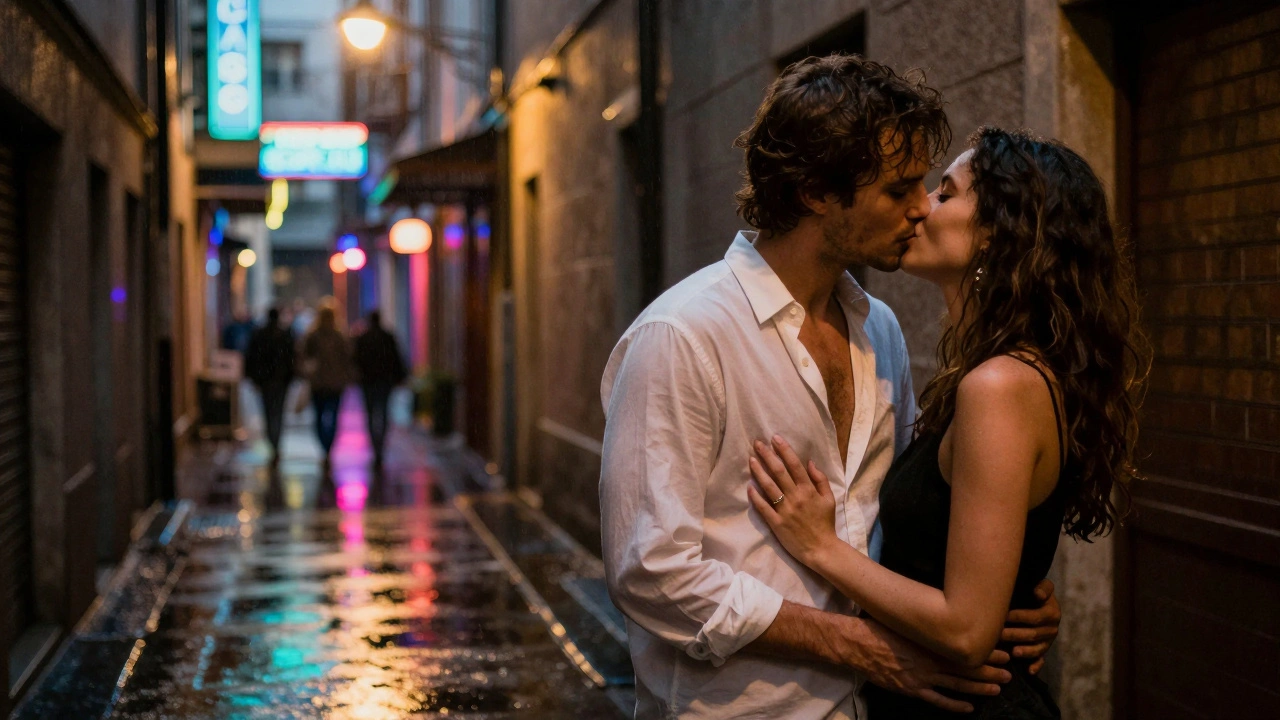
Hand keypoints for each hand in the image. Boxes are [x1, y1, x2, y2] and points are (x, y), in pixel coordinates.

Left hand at [747, 435, 837, 565]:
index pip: (794, 465)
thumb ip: (820, 480)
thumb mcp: (829, 499)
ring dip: (759, 472)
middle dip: (767, 455)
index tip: (775, 438)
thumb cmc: (825, 523)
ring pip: (769, 487)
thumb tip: (809, 462)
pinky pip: (763, 507)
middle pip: (779, 471)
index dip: (784, 450)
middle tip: (757, 443)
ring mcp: (784, 510)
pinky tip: (749, 486)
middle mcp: (795, 497)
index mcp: (808, 490)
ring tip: (751, 459)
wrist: (821, 549)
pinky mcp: (776, 523)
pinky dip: (755, 497)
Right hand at [848, 619, 1009, 712]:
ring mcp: (922, 677)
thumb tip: (945, 616)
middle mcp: (930, 660)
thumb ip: (926, 623)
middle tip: (1009, 673)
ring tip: (997, 689)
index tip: (1003, 652)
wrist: (856, 644)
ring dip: (979, 688)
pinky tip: (969, 708)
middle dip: (989, 671)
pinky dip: (955, 705)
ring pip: (957, 685)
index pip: (964, 648)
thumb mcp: (907, 621)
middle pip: (966, 668)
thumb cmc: (880, 627)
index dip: (985, 652)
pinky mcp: (911, 689)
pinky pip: (937, 700)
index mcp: (930, 641)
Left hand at [999, 579, 1060, 673]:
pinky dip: (1036, 666)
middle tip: (1000, 635)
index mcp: (1052, 613)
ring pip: (1037, 648)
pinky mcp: (1043, 650)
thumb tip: (1037, 594)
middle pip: (1033, 634)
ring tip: (1013, 652)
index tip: (1004, 616)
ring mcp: (1048, 641)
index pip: (1036, 617)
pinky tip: (1029, 671)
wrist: (1039, 601)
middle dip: (1016, 634)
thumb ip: (1043, 588)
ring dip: (1026, 651)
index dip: (1020, 617)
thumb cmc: (1035, 592)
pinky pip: (1041, 660)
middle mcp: (1052, 628)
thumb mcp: (1043, 586)